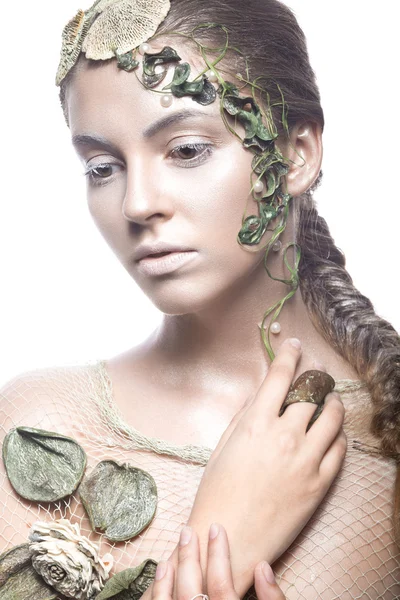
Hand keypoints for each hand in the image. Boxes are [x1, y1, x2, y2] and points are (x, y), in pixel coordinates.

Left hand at [152, 524, 284, 599]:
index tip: (217, 529)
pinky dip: (157, 599)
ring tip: (170, 556)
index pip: (222, 585)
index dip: (219, 554)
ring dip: (166, 580)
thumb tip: (262, 567)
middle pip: (191, 592)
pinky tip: (160, 584)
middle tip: (187, 532)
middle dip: (188, 557)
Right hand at [187, 338, 345, 594]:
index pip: (279, 377)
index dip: (289, 355)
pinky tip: (333, 432)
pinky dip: (338, 436)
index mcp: (256, 424)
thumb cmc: (218, 490)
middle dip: (317, 376)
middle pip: (311, 392)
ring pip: (332, 418)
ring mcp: (306, 460)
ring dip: (333, 402)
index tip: (295, 344)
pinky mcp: (319, 484)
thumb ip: (245, 414)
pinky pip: (339, 450)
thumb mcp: (224, 444)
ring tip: (332, 398)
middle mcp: (284, 436)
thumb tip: (262, 391)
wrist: (231, 537)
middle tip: (319, 371)